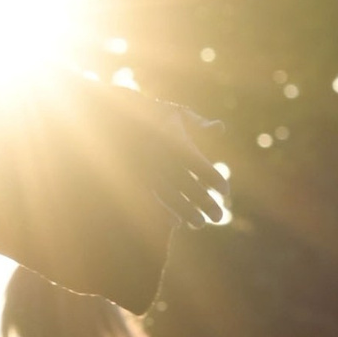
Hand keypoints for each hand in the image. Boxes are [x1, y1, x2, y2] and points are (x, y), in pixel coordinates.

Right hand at [127, 97, 232, 230]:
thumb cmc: (149, 114)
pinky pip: (151, 201)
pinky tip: (176, 223)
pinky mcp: (133, 179)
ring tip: (200, 223)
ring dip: (188, 213)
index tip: (226, 191)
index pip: (202, 167)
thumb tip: (220, 128)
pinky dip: (164, 214)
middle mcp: (164, 160)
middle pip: (190, 187)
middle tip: (219, 217)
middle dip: (206, 204)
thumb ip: (197, 123)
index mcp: (177, 143)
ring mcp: (147, 172)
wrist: (111, 115)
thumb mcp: (174, 113)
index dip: (216, 180)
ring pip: (172, 198)